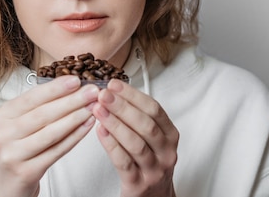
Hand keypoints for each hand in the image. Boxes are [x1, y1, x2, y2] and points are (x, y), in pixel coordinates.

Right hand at [0, 76, 98, 196]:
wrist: (4, 186)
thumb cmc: (16, 150)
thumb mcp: (18, 125)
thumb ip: (38, 107)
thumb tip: (70, 86)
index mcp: (2, 116)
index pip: (32, 97)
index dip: (55, 88)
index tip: (76, 79)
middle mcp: (4, 134)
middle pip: (43, 114)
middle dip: (71, 100)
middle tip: (92, 91)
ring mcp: (13, 154)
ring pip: (51, 132)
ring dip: (76, 117)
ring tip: (93, 107)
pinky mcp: (26, 172)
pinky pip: (56, 151)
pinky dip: (74, 137)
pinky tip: (87, 126)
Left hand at [93, 79, 178, 196]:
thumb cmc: (150, 162)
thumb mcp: (153, 138)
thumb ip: (139, 117)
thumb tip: (114, 91)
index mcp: (170, 135)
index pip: (154, 109)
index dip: (133, 95)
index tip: (114, 84)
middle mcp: (166, 151)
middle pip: (146, 124)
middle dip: (123, 107)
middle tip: (103, 94)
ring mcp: (154, 169)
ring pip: (135, 143)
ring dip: (115, 123)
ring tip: (98, 110)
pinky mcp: (138, 184)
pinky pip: (124, 162)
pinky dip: (111, 145)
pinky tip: (100, 131)